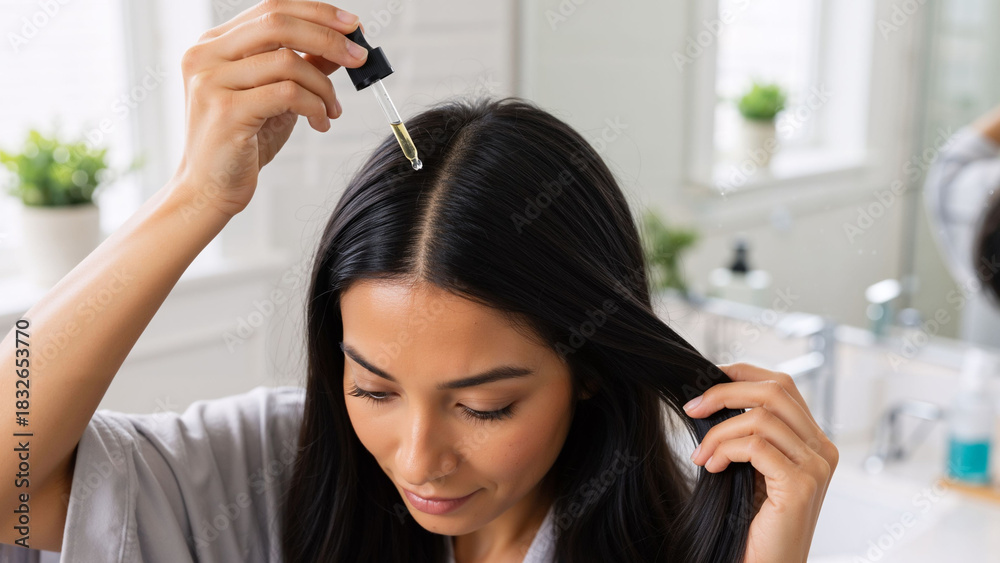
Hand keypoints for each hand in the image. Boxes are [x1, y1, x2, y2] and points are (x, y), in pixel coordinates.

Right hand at [172, 0, 369, 217]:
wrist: (209, 188)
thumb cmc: (241, 142)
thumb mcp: (275, 97)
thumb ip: (300, 66)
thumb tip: (341, 45)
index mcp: (214, 44)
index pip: (271, 8)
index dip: (317, 12)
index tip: (353, 25)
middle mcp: (206, 55)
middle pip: (278, 23)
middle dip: (329, 37)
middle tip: (359, 58)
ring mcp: (212, 81)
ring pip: (288, 61)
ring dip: (324, 87)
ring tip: (332, 110)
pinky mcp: (226, 111)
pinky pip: (287, 94)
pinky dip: (315, 107)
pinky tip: (320, 123)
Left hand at [684, 363, 838, 562]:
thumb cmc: (751, 522)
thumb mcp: (750, 467)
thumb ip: (747, 434)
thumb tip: (711, 396)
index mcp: (813, 441)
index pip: (782, 385)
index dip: (742, 373)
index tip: (706, 379)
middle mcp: (823, 450)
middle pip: (774, 391)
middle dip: (724, 393)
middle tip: (691, 409)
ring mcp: (816, 467)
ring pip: (760, 418)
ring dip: (718, 432)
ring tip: (701, 455)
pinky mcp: (801, 485)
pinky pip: (756, 446)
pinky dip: (726, 450)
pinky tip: (712, 467)